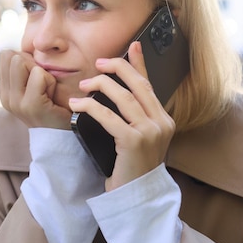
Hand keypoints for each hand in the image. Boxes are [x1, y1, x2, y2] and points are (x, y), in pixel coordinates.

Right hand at [0, 49, 72, 128]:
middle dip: (33, 64)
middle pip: (14, 56)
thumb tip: (23, 48)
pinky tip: (52, 96)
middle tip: (43, 85)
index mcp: (4, 90)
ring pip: (23, 62)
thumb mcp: (33, 83)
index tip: (35, 78)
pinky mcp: (31, 105)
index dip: (26, 60)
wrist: (62, 133)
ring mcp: (16, 102)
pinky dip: (50, 81)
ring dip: (41, 72)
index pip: (6, 55)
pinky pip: (39, 74)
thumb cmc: (53, 103)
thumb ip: (25, 67)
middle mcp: (5, 96)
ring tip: (47, 90)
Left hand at [69, 41, 175, 190]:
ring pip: (123, 97)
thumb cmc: (132, 168)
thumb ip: (134, 116)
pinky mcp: (134, 141)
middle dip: (117, 68)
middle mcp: (161, 123)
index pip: (149, 85)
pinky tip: (78, 104)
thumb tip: (118, 92)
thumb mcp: (137, 138)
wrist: (135, 198)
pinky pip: (109, 116)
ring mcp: (150, 132)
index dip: (139, 63)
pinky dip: (90, 107)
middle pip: (138, 85)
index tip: (133, 45)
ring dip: (100, 86)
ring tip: (83, 85)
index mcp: (164, 120)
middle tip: (98, 63)